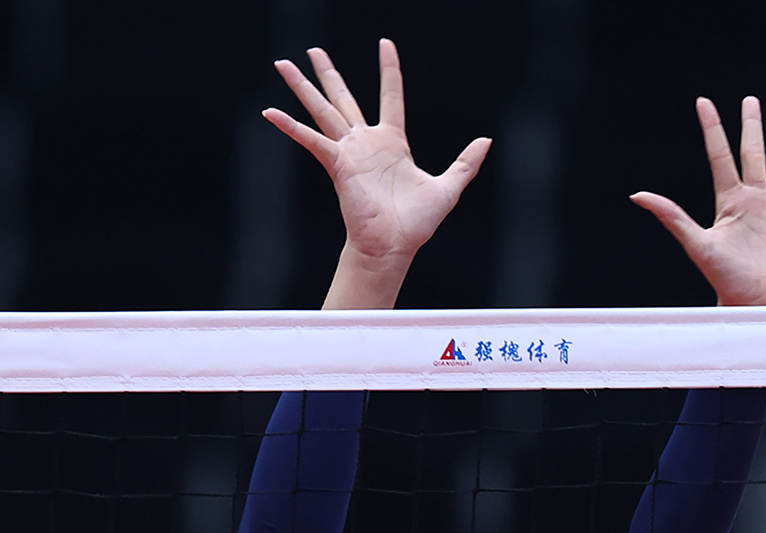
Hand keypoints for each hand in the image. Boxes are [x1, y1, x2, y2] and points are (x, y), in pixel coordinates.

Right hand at [264, 39, 490, 309]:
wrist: (395, 246)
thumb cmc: (417, 223)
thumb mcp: (449, 187)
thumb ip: (466, 162)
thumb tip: (486, 140)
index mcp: (393, 142)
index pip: (391, 96)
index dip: (389, 70)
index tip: (385, 44)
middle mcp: (367, 142)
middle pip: (344, 98)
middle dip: (328, 73)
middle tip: (313, 50)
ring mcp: (349, 152)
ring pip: (323, 110)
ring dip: (302, 88)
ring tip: (283, 64)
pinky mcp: (338, 165)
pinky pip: (311, 141)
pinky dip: (291, 127)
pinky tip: (270, 112)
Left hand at [633, 96, 765, 307]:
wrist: (754, 306)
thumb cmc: (724, 280)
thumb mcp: (697, 245)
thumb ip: (672, 217)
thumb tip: (638, 195)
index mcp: (731, 201)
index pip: (721, 156)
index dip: (713, 128)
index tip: (703, 101)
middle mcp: (758, 201)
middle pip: (756, 153)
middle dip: (753, 127)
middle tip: (752, 100)